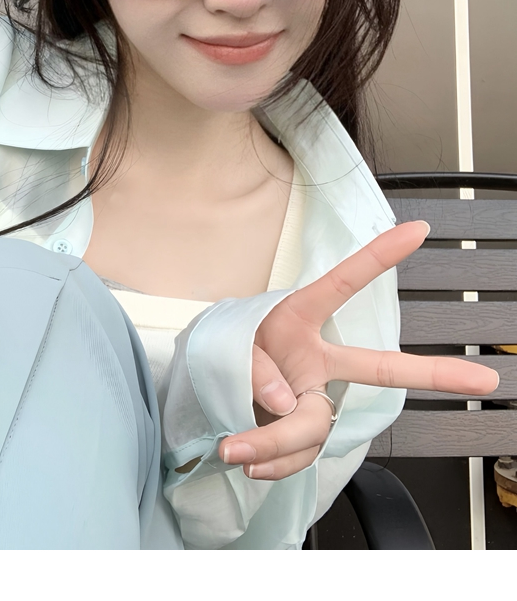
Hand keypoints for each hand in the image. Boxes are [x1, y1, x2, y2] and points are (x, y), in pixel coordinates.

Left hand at [219, 220, 499, 479]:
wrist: (207, 381)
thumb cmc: (223, 347)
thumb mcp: (225, 344)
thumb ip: (252, 366)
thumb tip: (285, 403)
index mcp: (298, 318)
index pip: (342, 283)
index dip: (378, 256)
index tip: (417, 229)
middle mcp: (316, 358)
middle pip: (378, 367)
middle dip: (434, 373)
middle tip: (484, 379)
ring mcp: (314, 395)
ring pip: (314, 427)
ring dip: (274, 444)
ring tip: (233, 449)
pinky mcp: (304, 428)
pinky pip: (300, 454)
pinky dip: (273, 462)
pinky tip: (251, 463)